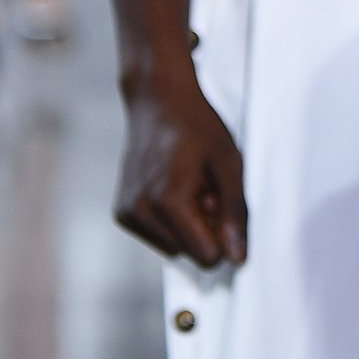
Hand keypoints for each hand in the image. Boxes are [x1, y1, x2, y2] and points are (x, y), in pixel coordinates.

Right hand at [114, 83, 247, 266]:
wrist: (158, 101)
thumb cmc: (197, 127)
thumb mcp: (229, 164)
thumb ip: (234, 213)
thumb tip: (237, 258)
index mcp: (169, 201)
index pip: (207, 256)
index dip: (223, 233)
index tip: (221, 200)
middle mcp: (141, 212)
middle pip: (190, 253)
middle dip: (204, 227)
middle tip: (206, 189)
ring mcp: (127, 213)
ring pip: (173, 247)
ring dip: (188, 224)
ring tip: (190, 185)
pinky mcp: (122, 213)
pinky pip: (158, 236)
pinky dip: (170, 220)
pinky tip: (173, 187)